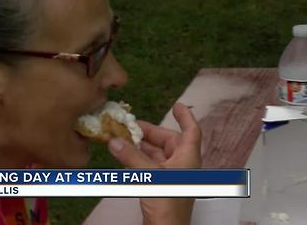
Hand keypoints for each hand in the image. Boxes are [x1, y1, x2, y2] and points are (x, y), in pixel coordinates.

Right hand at [108, 103, 201, 224]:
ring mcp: (172, 177)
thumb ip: (132, 157)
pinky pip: (151, 166)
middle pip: (169, 141)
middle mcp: (182, 165)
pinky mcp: (162, 187)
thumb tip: (114, 140)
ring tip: (122, 137)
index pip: (192, 131)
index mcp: (188, 158)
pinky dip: (139, 159)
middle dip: (150, 132)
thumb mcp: (150, 175)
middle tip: (131, 124)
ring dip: (141, 146)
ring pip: (157, 154)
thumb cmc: (167, 201)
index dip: (185, 117)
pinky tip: (125, 154)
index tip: (177, 105)